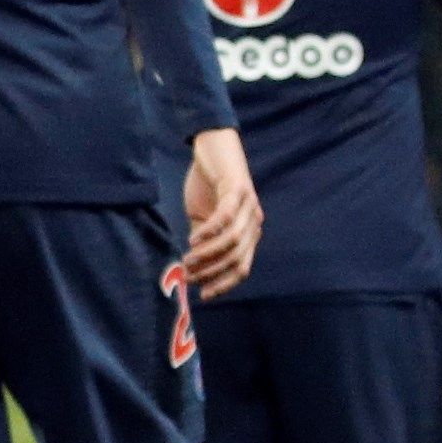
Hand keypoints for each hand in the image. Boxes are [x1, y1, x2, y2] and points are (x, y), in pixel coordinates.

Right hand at [182, 127, 263, 299]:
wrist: (212, 147)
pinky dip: (208, 232)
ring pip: (231, 241)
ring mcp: (249, 205)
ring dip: (207, 255)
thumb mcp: (203, 220)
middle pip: (237, 258)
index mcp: (249, 233)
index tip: (203, 295)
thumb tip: (190, 270)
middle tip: (188, 277)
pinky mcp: (238, 189)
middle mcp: (254, 222)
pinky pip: (225, 218)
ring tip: (187, 260)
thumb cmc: (207, 184)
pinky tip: (192, 239)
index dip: (223, 284)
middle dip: (211, 272)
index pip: (242, 268)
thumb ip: (202, 243)